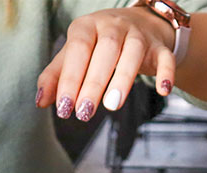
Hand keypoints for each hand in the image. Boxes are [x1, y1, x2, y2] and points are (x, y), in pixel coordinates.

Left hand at [37, 8, 177, 121]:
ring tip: (112, 105)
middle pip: (105, 51)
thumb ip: (57, 75)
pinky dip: (166, 73)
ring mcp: (138, 35)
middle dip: (94, 83)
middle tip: (85, 113)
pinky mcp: (159, 47)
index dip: (70, 79)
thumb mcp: (75, 54)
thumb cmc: (98, 44)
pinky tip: (163, 91)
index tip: (64, 107)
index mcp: (87, 26)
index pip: (78, 50)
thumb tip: (40, 101)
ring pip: (133, 53)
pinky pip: (165, 58)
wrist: (138, 24)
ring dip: (123, 79)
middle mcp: (113, 26)